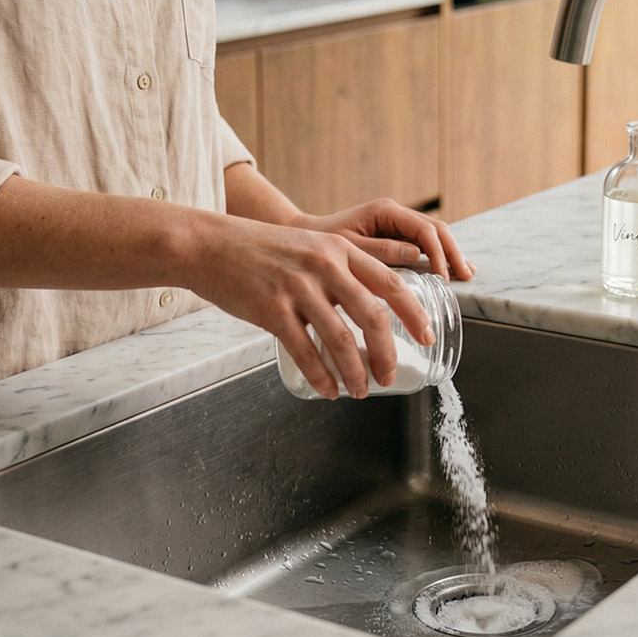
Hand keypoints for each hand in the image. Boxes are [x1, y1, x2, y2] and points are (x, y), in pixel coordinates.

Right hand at [181, 214, 433, 399]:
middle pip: (373, 317)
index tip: (426, 337)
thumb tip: (371, 310)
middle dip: (387, 354)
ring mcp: (298, 288)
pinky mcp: (272, 310)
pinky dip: (322, 377)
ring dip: (355, 373)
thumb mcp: (311, 247)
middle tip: (389, 376)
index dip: (414, 315)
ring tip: (358, 391)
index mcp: (340, 250)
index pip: (391, 284)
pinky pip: (306, 352)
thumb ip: (340, 271)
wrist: (211, 245)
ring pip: (341, 340)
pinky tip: (328, 389)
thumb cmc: (262, 250)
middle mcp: (324, 265)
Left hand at [292, 198, 474, 280]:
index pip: (424, 230)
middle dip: (453, 252)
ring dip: (451, 253)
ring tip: (466, 273)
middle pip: (436, 229)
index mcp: (385, 211)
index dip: (439, 253)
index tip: (444, 277)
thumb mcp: (351, 249)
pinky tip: (450, 269)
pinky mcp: (395, 233)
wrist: (307, 238)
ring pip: (434, 234)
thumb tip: (417, 254)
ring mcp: (397, 222)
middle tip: (465, 276)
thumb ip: (382, 250)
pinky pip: (424, 242)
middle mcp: (395, 213)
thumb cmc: (322, 245)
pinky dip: (439, 254)